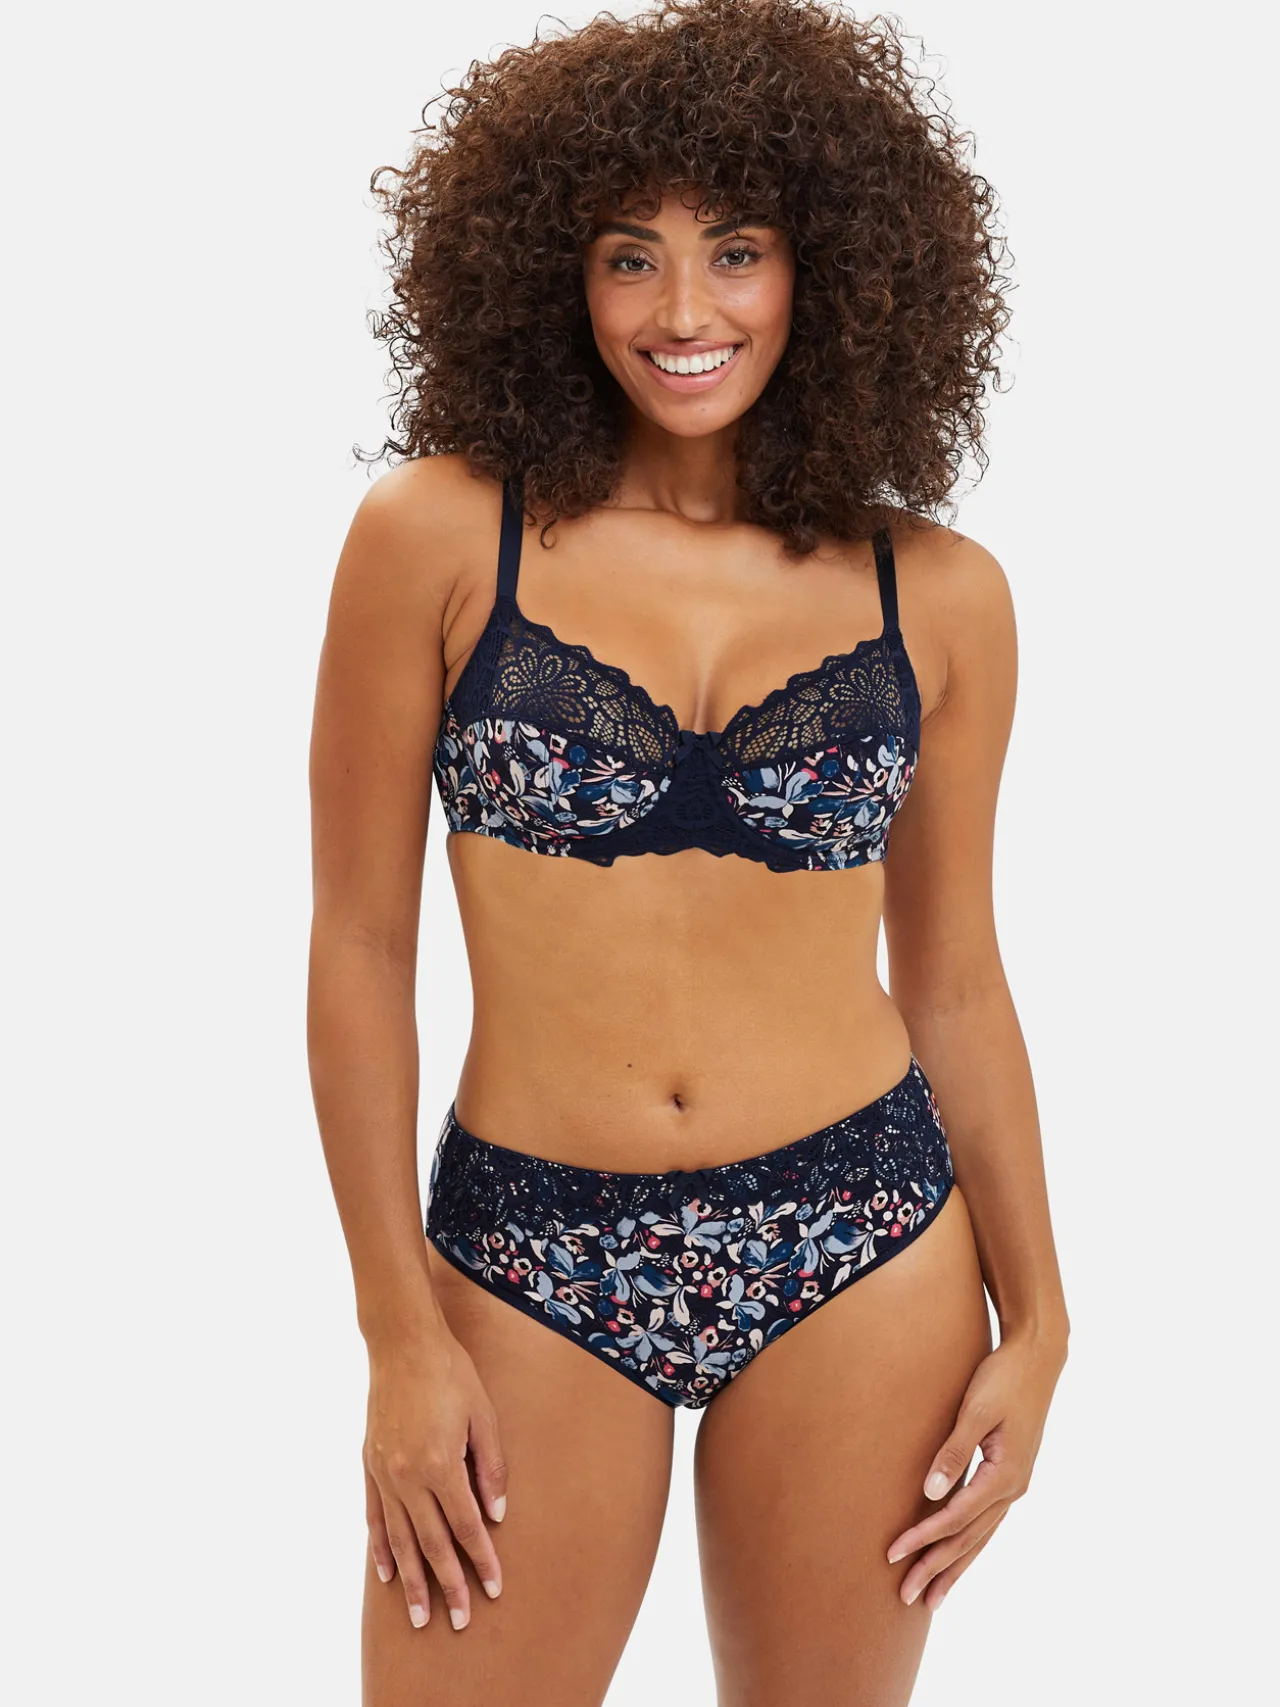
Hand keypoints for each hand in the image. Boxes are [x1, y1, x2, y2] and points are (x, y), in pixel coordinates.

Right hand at [363, 1317, 508, 1631]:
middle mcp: (408, 1476)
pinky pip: (374, 1517)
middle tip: (460, 1621)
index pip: (466, 1526)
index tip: (494, 1589)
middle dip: (448, 1585)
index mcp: (441, 1464)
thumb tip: (496, 1514)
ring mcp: (384, 1473)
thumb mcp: (484, 1415)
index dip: (482, 1560)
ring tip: (420, 1615)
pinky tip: (388, 1573)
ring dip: (412, 1580)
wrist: (402, 1344)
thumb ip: (491, 1467)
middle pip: (431, 1543)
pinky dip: (381, 1548)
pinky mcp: (369, 1465)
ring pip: (399, 1539)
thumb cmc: (450, 1373)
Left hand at [886, 1324, 1067, 1610]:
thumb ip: (954, 1451)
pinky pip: (985, 1522)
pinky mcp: (1009, 1477)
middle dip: (936, 1568)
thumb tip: (931, 1493)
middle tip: (907, 1597)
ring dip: (954, 1566)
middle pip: (968, 1539)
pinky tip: (956, 1559)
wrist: (1038, 1358)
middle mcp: (1013, 1489)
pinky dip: (968, 1545)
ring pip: (980, 1537)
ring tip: (932, 1597)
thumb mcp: (976, 1410)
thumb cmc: (1004, 1378)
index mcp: (1005, 1476)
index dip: (923, 1537)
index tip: (893, 1554)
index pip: (956, 1518)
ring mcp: (1014, 1486)